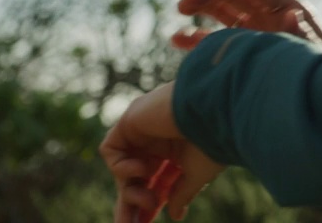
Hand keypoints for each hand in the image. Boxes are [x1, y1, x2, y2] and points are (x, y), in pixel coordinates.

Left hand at [101, 82, 223, 221]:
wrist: (211, 110)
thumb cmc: (211, 140)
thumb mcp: (196, 174)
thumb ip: (181, 193)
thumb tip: (175, 214)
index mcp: (177, 151)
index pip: (157, 180)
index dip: (150, 201)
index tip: (145, 222)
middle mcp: (158, 140)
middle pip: (136, 177)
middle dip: (132, 202)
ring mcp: (142, 130)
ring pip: (123, 168)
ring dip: (130, 191)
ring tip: (147, 200)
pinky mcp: (129, 121)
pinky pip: (111, 150)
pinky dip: (121, 166)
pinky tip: (143, 169)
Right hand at [172, 0, 321, 50]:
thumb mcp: (312, 55)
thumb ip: (299, 36)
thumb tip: (291, 14)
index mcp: (289, 8)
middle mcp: (271, 14)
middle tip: (186, 1)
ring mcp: (256, 31)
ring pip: (224, 9)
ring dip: (202, 6)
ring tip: (181, 9)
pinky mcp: (243, 50)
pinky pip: (217, 38)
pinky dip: (197, 38)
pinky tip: (176, 39)